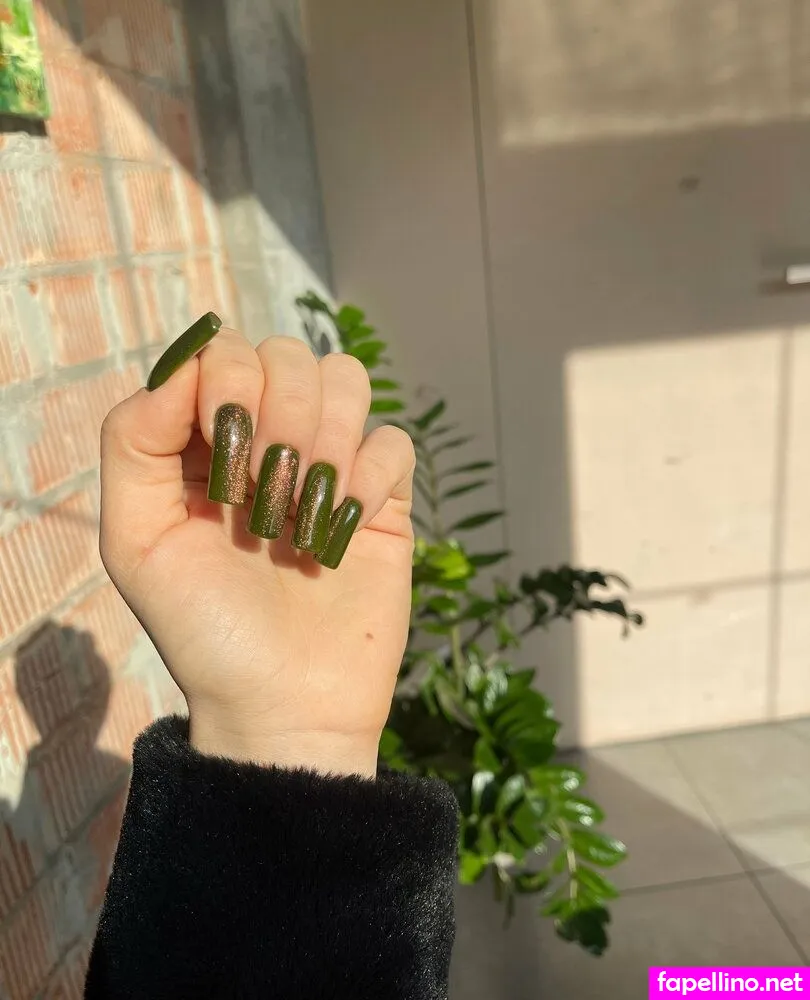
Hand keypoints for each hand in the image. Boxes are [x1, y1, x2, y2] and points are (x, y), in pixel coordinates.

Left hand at [99, 320, 414, 777]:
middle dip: (279, 412)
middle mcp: (267, 443)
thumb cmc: (205, 631)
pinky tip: (348, 523)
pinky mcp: (382, 499)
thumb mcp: (136, 543)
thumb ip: (133, 443)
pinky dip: (371, 474)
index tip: (222, 453)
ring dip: (327, 435)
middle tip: (265, 493)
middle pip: (287, 355)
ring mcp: (328, 467)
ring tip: (306, 508)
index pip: (221, 352)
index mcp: (204, 445)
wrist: (284, 704)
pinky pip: (393, 440)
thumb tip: (184, 366)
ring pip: (345, 378)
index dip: (226, 382)